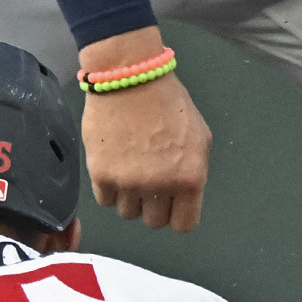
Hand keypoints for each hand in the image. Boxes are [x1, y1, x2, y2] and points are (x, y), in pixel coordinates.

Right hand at [78, 32, 211, 230]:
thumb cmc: (168, 102)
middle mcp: (160, 186)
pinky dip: (109, 189)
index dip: (177, 215)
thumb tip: (184, 193)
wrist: (130, 77)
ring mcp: (129, 183)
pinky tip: (114, 167)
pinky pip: (106, 201)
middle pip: (154, 222)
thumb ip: (194, 170)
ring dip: (130, 198)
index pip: (183, 224)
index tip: (171, 204)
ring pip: (128, 214)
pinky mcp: (101, 175)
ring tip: (130, 171)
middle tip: (149, 182)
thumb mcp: (199, 136)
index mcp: (190, 178)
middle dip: (154, 205)